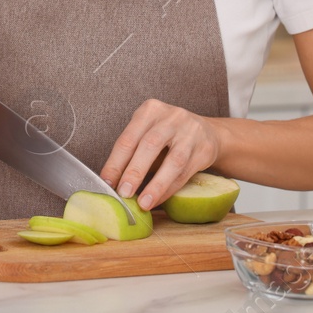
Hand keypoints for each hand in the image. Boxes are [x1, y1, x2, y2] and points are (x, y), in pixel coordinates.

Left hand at [100, 99, 223, 209]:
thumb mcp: (148, 133)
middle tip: (123, 193)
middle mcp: (172, 117)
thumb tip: (112, 182)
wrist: (206, 132)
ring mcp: (191, 132)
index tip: (106, 182)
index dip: (116, 162)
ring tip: (143, 203)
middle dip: (134, 172)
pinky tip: (158, 200)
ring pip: (173, 161)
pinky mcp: (205, 149)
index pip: (128, 138)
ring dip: (156, 185)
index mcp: (150, 110)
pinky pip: (185, 173)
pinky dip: (169, 189)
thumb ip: (132, 153)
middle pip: (150, 145)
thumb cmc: (167, 135)